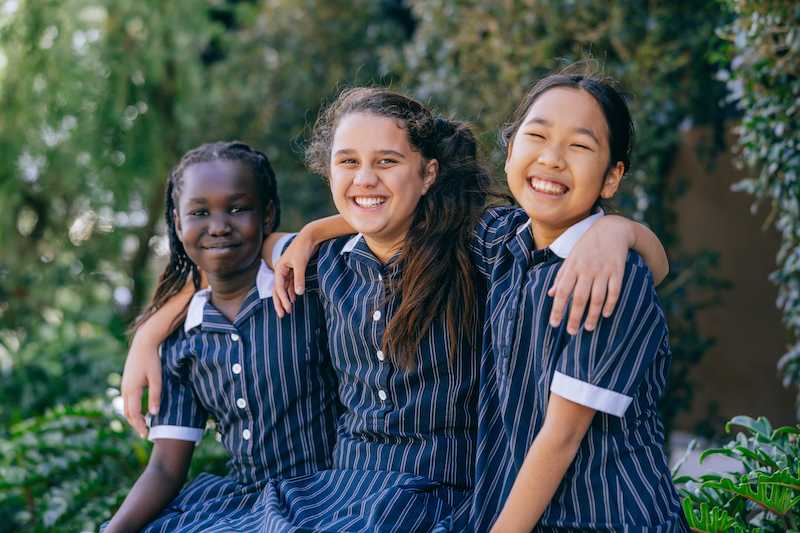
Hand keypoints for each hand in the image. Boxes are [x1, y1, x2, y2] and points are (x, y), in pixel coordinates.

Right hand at [121, 333, 162, 437]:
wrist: (143, 344)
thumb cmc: (152, 360)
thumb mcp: (157, 378)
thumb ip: (155, 396)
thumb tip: (154, 414)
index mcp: (132, 390)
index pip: (134, 414)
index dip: (140, 426)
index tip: (147, 435)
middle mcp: (125, 389)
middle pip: (128, 413)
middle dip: (135, 425)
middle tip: (145, 433)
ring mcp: (124, 386)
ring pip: (126, 407)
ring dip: (133, 418)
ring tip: (143, 425)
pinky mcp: (126, 382)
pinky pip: (127, 400)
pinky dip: (132, 409)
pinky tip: (141, 411)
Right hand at [272, 232, 315, 316]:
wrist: (309, 236)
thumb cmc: (303, 248)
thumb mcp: (300, 264)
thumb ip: (299, 279)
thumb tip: (297, 294)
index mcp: (279, 268)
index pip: (279, 287)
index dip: (282, 299)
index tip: (287, 309)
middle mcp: (281, 270)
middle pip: (277, 290)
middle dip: (279, 303)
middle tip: (282, 315)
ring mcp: (287, 270)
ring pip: (284, 288)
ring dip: (285, 299)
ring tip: (287, 311)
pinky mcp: (294, 270)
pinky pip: (290, 284)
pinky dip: (291, 292)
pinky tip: (293, 300)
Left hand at [547, 216, 632, 333]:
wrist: (611, 229)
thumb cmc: (586, 246)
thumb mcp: (570, 258)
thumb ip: (561, 276)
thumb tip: (550, 295)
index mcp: (572, 267)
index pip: (562, 292)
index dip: (557, 309)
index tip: (554, 324)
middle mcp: (587, 270)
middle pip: (579, 298)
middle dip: (574, 317)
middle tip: (571, 332)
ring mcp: (603, 271)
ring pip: (597, 298)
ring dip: (592, 315)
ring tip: (588, 328)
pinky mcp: (618, 271)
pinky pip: (614, 291)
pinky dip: (610, 304)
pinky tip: (606, 315)